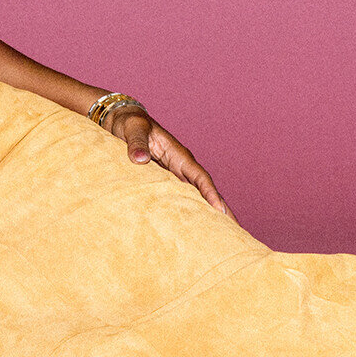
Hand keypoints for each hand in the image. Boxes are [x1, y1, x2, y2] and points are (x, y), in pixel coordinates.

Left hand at [102, 105, 235, 221]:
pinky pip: (180, 199)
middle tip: (236, 231)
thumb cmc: (128, 122)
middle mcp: (180, 167)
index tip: (220, 211)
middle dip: (222, 210)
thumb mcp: (132, 128)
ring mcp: (173, 176)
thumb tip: (140, 160)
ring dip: (209, 215)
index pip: (199, 177)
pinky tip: (194, 227)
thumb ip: (136, 143)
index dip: (211, 194)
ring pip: (196, 198)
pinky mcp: (163, 182)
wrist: (119, 120)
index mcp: (178, 154)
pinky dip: (191, 212)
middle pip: (205, 191)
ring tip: (222, 236)